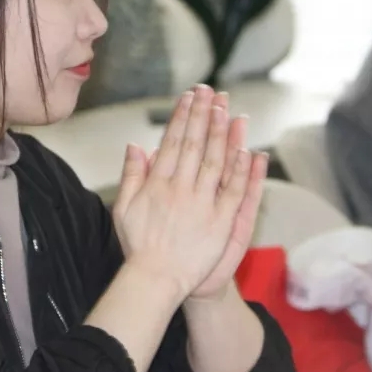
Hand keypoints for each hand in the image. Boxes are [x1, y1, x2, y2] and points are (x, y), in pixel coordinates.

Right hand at [112, 85, 252, 304]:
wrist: (156, 280)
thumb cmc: (139, 245)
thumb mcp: (124, 208)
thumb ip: (131, 175)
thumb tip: (136, 145)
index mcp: (157, 183)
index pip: (173, 141)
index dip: (182, 117)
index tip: (189, 96)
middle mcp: (180, 189)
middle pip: (196, 145)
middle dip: (204, 115)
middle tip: (211, 91)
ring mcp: (202, 204)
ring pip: (216, 161)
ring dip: (223, 134)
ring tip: (228, 109)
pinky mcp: (220, 222)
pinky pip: (234, 191)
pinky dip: (241, 170)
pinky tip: (247, 149)